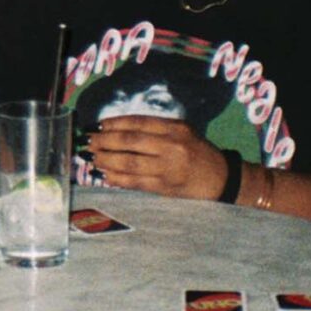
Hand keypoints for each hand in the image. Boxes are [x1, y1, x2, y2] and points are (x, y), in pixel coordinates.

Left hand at [82, 116, 229, 200]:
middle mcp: (171, 146)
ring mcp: (167, 168)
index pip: (138, 123)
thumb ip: (156, 129)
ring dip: (106, 159)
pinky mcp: (164, 187)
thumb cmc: (198, 152)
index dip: (115, 124)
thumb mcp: (183, 132)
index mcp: (175, 129)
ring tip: (93, 158)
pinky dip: (117, 178)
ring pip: (129, 162)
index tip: (99, 125)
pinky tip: (105, 174)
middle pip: (130, 141)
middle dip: (105, 141)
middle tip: (89, 141)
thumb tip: (118, 130)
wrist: (221, 179)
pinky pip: (134, 181)